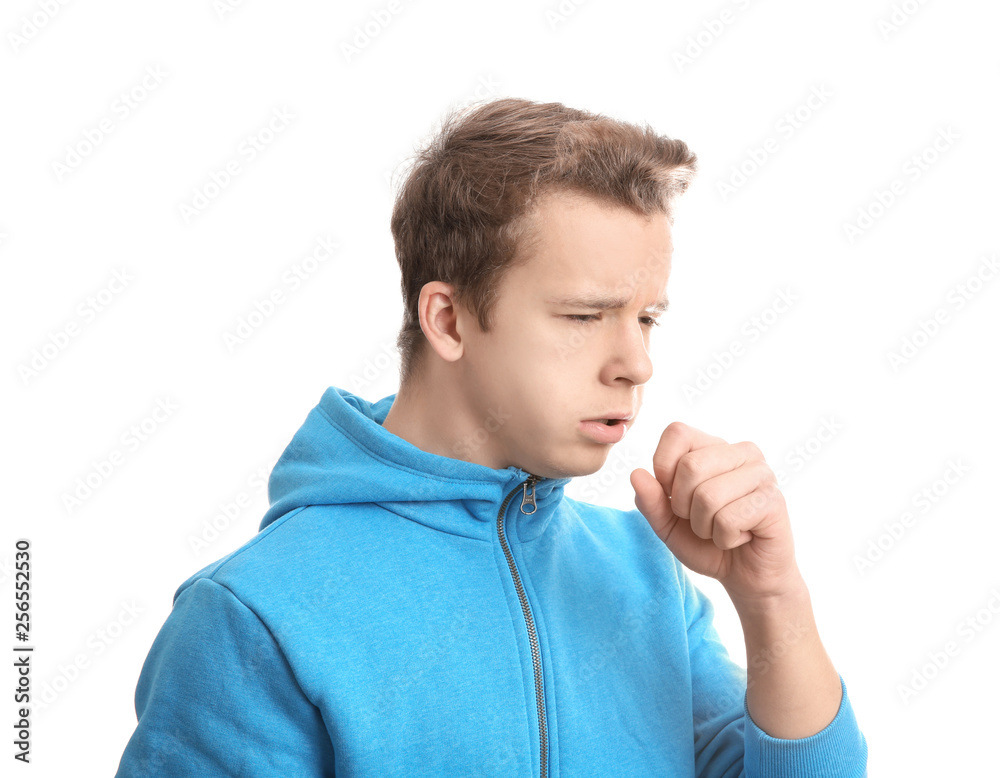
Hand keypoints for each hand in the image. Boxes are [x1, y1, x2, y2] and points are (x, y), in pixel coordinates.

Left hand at [630, 421, 802, 603]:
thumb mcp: (667, 524)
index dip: (664, 468)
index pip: (677, 433)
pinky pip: (728, 519)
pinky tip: (741, 537)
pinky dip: (725, 538)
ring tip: (722, 529)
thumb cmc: (706, 543)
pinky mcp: (773, 500)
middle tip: (702, 519)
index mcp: (714, 446)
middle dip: (684, 506)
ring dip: (705, 526)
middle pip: (690, 466)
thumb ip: (649, 500)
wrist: (746, 576)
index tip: (675, 496)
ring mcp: (762, 473)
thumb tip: (636, 474)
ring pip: (708, 495)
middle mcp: (742, 452)